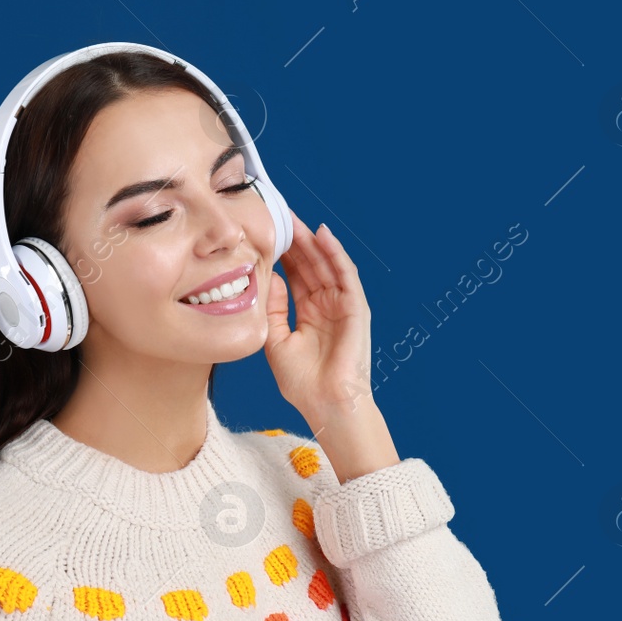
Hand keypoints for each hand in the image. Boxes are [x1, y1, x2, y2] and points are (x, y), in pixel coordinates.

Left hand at [265, 210, 374, 423]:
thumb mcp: (276, 340)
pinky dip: (335, 254)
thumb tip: (269, 277)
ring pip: (327, 264)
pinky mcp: (356, 308)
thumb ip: (273, 308)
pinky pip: (346, 275)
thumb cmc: (303, 383)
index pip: (296, 274)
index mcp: (309, 312)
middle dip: (295, 240)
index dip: (282, 253)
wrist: (327, 405)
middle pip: (311, 264)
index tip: (265, 232)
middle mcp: (327, 305)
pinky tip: (323, 235)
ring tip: (295, 219)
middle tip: (278, 215)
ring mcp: (342, 305)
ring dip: (313, 241)